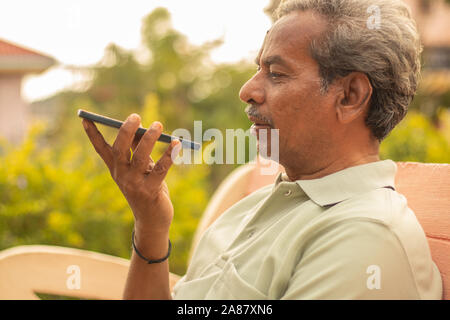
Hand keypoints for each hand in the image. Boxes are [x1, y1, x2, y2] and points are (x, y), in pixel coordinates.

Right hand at [82, 113, 180, 236]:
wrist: (152, 221)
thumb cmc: (147, 188)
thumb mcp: (140, 168)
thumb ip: (139, 149)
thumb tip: (142, 127)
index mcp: (116, 169)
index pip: (101, 149)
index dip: (92, 134)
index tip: (86, 118)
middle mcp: (121, 175)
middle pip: (119, 149)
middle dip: (126, 131)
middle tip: (136, 116)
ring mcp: (135, 184)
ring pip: (140, 156)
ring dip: (149, 139)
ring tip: (158, 125)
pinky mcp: (151, 191)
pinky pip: (161, 169)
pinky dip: (169, 155)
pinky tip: (176, 143)